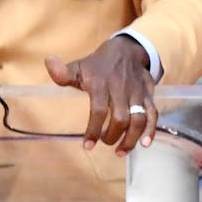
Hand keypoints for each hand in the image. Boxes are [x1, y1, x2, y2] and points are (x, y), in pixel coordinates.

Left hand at [44, 36, 155, 153]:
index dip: (94, 130)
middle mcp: (120, 89)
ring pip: (139, 118)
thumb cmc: (99, 64)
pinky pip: (153, 113)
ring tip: (121, 152)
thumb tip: (48, 62)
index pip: (99, 110)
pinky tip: (145, 144)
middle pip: (120, 118)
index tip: (88, 146)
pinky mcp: (148, 95)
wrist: (127, 49)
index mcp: (101, 83)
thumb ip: (63, 72)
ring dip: (131, 138)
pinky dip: (151, 130)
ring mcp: (136, 92)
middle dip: (112, 136)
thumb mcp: (79, 66)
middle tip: (105, 143)